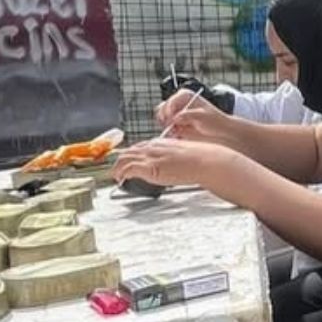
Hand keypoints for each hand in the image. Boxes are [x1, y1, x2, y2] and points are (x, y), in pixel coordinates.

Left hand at [112, 138, 240, 189]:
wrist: (205, 161)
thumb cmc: (200, 160)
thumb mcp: (184, 156)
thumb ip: (173, 160)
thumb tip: (172, 167)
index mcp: (162, 142)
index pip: (140, 146)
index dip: (131, 154)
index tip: (128, 161)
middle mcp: (153, 147)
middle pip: (130, 151)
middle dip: (121, 160)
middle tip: (117, 169)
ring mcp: (151, 156)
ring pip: (125, 158)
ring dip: (118, 167)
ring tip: (115, 175)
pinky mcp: (150, 167)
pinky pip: (129, 168)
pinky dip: (121, 173)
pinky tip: (120, 179)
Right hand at [154, 91, 230, 144]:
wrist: (219, 132)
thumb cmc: (214, 121)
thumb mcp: (203, 117)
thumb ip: (188, 116)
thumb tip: (176, 118)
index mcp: (184, 95)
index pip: (170, 102)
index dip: (169, 111)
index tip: (173, 120)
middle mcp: (177, 102)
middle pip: (162, 109)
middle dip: (165, 119)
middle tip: (172, 126)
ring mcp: (175, 113)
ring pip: (161, 118)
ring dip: (166, 125)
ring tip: (177, 130)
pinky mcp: (175, 124)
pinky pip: (165, 128)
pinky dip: (168, 131)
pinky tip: (178, 134)